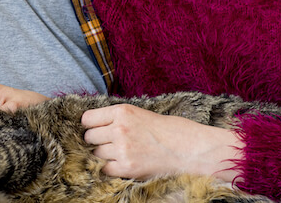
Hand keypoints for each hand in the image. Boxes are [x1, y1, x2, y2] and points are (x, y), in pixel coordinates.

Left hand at [81, 105, 240, 180]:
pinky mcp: (127, 167)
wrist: (192, 149)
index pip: (87, 119)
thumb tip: (98, 125)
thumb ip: (120, 119)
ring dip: (104, 156)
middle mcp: (119, 128)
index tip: (95, 129)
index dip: (90, 125)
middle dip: (96, 141)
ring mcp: (122, 148)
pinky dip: (111, 169)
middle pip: (89, 137)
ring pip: (96, 154)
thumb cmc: (172, 130)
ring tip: (121, 154)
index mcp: (122, 111)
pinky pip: (105, 169)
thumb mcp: (142, 114)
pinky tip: (123, 165)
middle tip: (109, 144)